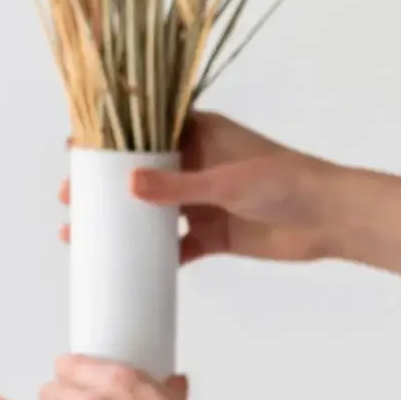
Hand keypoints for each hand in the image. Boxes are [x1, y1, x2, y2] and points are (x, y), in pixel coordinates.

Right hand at [56, 112, 400, 279]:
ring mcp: (205, 201)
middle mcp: (197, 165)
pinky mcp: (216, 234)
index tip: (74, 151)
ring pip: (154, 212)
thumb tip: (127, 184)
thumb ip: (178, 185)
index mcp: (199, 134)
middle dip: (104, 188)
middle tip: (70, 202)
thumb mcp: (227, 181)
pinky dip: (155, 256)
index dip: (109, 141)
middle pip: (141, 174)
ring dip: (122, 224)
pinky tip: (127, 268)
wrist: (329, 219)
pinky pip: (178, 246)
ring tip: (82, 236)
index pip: (144, 131)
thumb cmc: (286, 183)